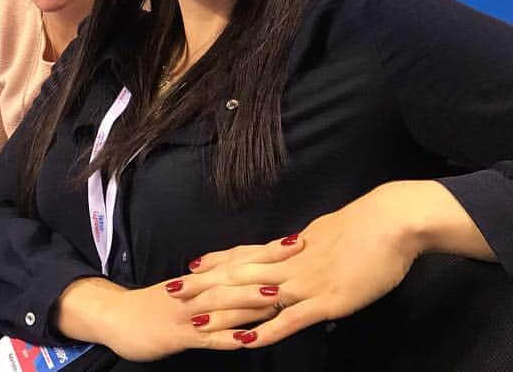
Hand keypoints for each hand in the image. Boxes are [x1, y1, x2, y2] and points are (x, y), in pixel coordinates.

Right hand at [55, 242, 302, 361]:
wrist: (116, 317)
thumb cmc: (157, 305)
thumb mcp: (187, 291)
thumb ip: (216, 285)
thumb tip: (251, 279)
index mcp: (200, 278)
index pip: (238, 260)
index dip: (267, 251)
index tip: (296, 240)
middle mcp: (195, 291)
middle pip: (234, 274)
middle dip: (267, 264)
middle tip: (297, 253)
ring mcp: (187, 314)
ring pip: (221, 304)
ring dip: (249, 299)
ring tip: (278, 295)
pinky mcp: (177, 336)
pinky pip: (205, 339)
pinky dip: (225, 338)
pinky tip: (246, 340)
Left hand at [173, 181, 483, 347]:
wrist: (391, 221)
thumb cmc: (368, 227)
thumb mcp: (329, 235)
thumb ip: (312, 250)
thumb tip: (304, 247)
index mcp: (290, 248)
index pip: (245, 254)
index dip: (217, 261)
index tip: (190, 265)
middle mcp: (288, 265)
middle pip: (237, 276)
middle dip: (204, 286)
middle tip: (172, 292)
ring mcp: (304, 283)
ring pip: (254, 299)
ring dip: (223, 312)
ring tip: (195, 321)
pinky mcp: (325, 301)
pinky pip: (290, 319)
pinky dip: (266, 331)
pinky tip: (247, 342)